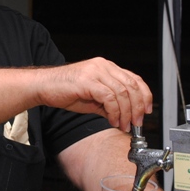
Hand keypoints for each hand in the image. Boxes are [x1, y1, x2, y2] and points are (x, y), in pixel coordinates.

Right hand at [37, 58, 152, 131]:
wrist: (43, 87)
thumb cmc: (63, 91)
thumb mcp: (92, 98)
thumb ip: (109, 103)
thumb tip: (123, 116)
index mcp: (106, 67)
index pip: (134, 79)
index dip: (145, 95)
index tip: (146, 110)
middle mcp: (103, 66)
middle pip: (131, 86)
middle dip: (138, 107)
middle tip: (136, 123)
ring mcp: (96, 72)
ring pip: (122, 92)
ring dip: (126, 113)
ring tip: (123, 125)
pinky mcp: (88, 81)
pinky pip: (109, 98)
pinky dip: (114, 112)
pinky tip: (112, 120)